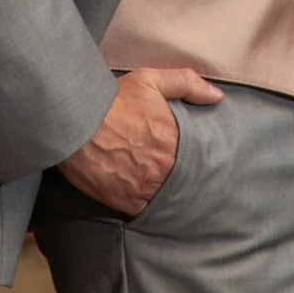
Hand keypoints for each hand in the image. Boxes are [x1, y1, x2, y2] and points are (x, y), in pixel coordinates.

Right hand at [59, 67, 222, 215]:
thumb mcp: (151, 80)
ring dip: (170, 194)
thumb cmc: (113, 100)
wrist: (75, 122)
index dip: (202, 159)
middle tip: (184, 175)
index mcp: (175, 139)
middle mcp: (164, 168)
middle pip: (186, 180)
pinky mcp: (127, 203)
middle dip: (187, 178)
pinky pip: (147, 212)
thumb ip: (187, 84)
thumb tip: (217, 97)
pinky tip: (149, 199)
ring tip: (169, 189)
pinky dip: (150, 206)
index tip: (200, 158)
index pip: (201, 156)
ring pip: (169, 198)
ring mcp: (146, 189)